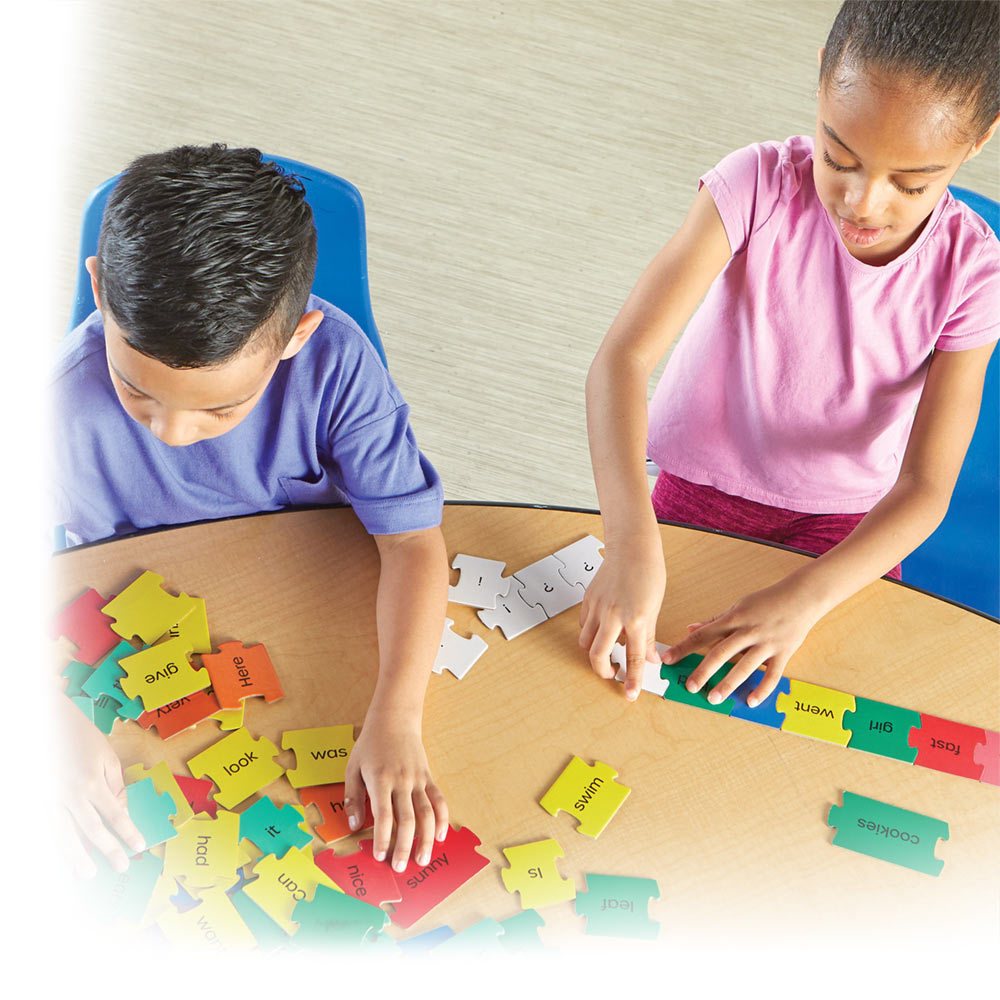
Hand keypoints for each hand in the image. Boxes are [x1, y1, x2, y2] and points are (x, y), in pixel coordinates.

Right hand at [58, 698, 144, 877]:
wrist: (46, 722)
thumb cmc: (80, 737)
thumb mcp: (107, 756)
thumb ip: (116, 786)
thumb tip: (122, 810)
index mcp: (92, 782)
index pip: (114, 814)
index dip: (128, 832)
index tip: (139, 845)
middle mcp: (71, 795)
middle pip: (91, 830)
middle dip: (108, 850)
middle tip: (121, 866)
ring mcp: (50, 799)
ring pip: (64, 835)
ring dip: (76, 857)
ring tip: (86, 874)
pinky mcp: (36, 801)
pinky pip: (46, 828)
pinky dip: (53, 845)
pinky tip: (59, 858)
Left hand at [343, 710, 448, 872]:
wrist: (394, 720)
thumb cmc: (370, 745)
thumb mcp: (353, 768)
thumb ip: (353, 797)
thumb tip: (353, 825)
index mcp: (380, 780)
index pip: (383, 816)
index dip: (382, 838)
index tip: (380, 856)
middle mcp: (401, 781)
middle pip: (407, 820)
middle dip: (404, 846)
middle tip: (401, 867)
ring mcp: (418, 779)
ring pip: (426, 813)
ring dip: (426, 838)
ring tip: (423, 859)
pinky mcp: (428, 777)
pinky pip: (439, 800)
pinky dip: (442, 819)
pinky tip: (441, 835)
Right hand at [578, 536, 666, 700]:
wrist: (632, 548)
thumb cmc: (648, 573)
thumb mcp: (654, 608)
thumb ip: (649, 636)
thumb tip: (651, 659)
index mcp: (636, 619)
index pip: (633, 658)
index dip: (632, 679)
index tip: (631, 694)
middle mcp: (614, 616)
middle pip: (598, 655)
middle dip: (603, 671)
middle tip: (612, 674)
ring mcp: (598, 608)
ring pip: (586, 642)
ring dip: (595, 651)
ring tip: (607, 649)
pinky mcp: (588, 600)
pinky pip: (584, 624)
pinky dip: (591, 632)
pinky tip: (602, 629)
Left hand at [662, 572, 822, 706]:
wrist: (801, 596)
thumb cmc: (767, 601)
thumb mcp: (738, 606)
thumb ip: (714, 620)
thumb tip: (690, 628)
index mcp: (734, 618)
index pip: (703, 635)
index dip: (684, 648)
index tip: (668, 660)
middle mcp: (748, 631)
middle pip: (721, 653)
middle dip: (704, 671)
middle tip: (691, 686)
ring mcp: (766, 643)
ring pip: (744, 667)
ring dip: (728, 684)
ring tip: (714, 698)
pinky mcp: (783, 652)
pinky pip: (772, 675)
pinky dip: (762, 690)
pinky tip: (750, 701)